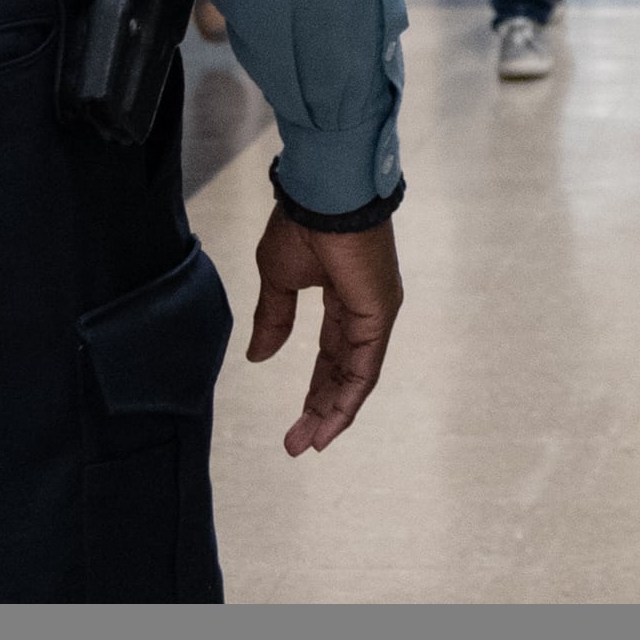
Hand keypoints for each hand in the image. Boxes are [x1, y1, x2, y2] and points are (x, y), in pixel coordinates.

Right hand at [247, 213, 403, 454]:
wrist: (323, 195)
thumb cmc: (302, 223)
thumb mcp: (279, 279)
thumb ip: (274, 319)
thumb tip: (259, 357)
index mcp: (343, 297)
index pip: (331, 354)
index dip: (314, 388)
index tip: (295, 422)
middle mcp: (365, 310)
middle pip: (343, 371)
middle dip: (320, 408)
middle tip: (298, 444)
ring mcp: (376, 313)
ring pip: (357, 376)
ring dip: (333, 412)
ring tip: (309, 444)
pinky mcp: (380, 314)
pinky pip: (366, 366)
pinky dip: (349, 397)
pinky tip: (331, 422)